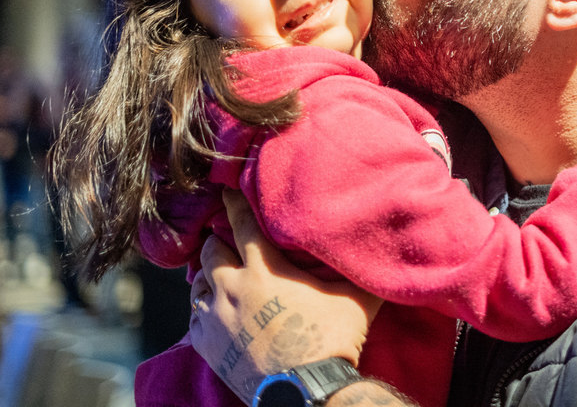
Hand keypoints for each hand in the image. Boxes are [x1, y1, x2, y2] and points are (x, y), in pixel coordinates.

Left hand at [188, 190, 381, 402]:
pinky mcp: (206, 344)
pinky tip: (213, 308)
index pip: (240, 223)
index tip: (225, 190)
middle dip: (218, 240)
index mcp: (264, 267)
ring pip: (197, 282)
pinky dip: (202, 307)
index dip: (232, 203)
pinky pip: (194, 316)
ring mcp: (215, 316)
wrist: (304, 388)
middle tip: (227, 237)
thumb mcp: (354, 297)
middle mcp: (232, 286)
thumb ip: (359, 268)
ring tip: (218, 272)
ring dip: (208, 274)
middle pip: (211, 250)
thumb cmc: (332, 337)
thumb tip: (383, 246)